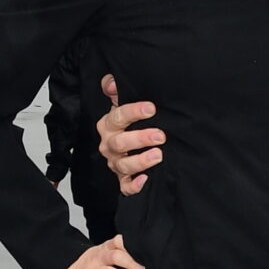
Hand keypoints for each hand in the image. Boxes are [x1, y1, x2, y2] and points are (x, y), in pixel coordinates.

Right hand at [54, 234, 144, 268]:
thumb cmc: (90, 264)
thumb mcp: (102, 253)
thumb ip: (119, 252)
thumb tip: (145, 259)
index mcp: (104, 249)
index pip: (118, 242)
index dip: (130, 244)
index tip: (145, 251)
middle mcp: (97, 259)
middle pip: (115, 256)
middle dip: (131, 263)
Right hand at [97, 74, 165, 192]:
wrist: (127, 143)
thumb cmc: (127, 121)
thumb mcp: (121, 102)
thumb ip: (115, 90)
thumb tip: (111, 82)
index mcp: (108, 125)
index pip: (118, 117)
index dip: (134, 112)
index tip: (151, 108)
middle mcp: (109, 144)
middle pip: (120, 143)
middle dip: (141, 138)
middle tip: (161, 135)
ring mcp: (115, 162)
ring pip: (123, 165)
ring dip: (140, 161)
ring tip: (158, 155)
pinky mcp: (122, 178)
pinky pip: (125, 186)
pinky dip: (133, 185)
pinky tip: (145, 180)